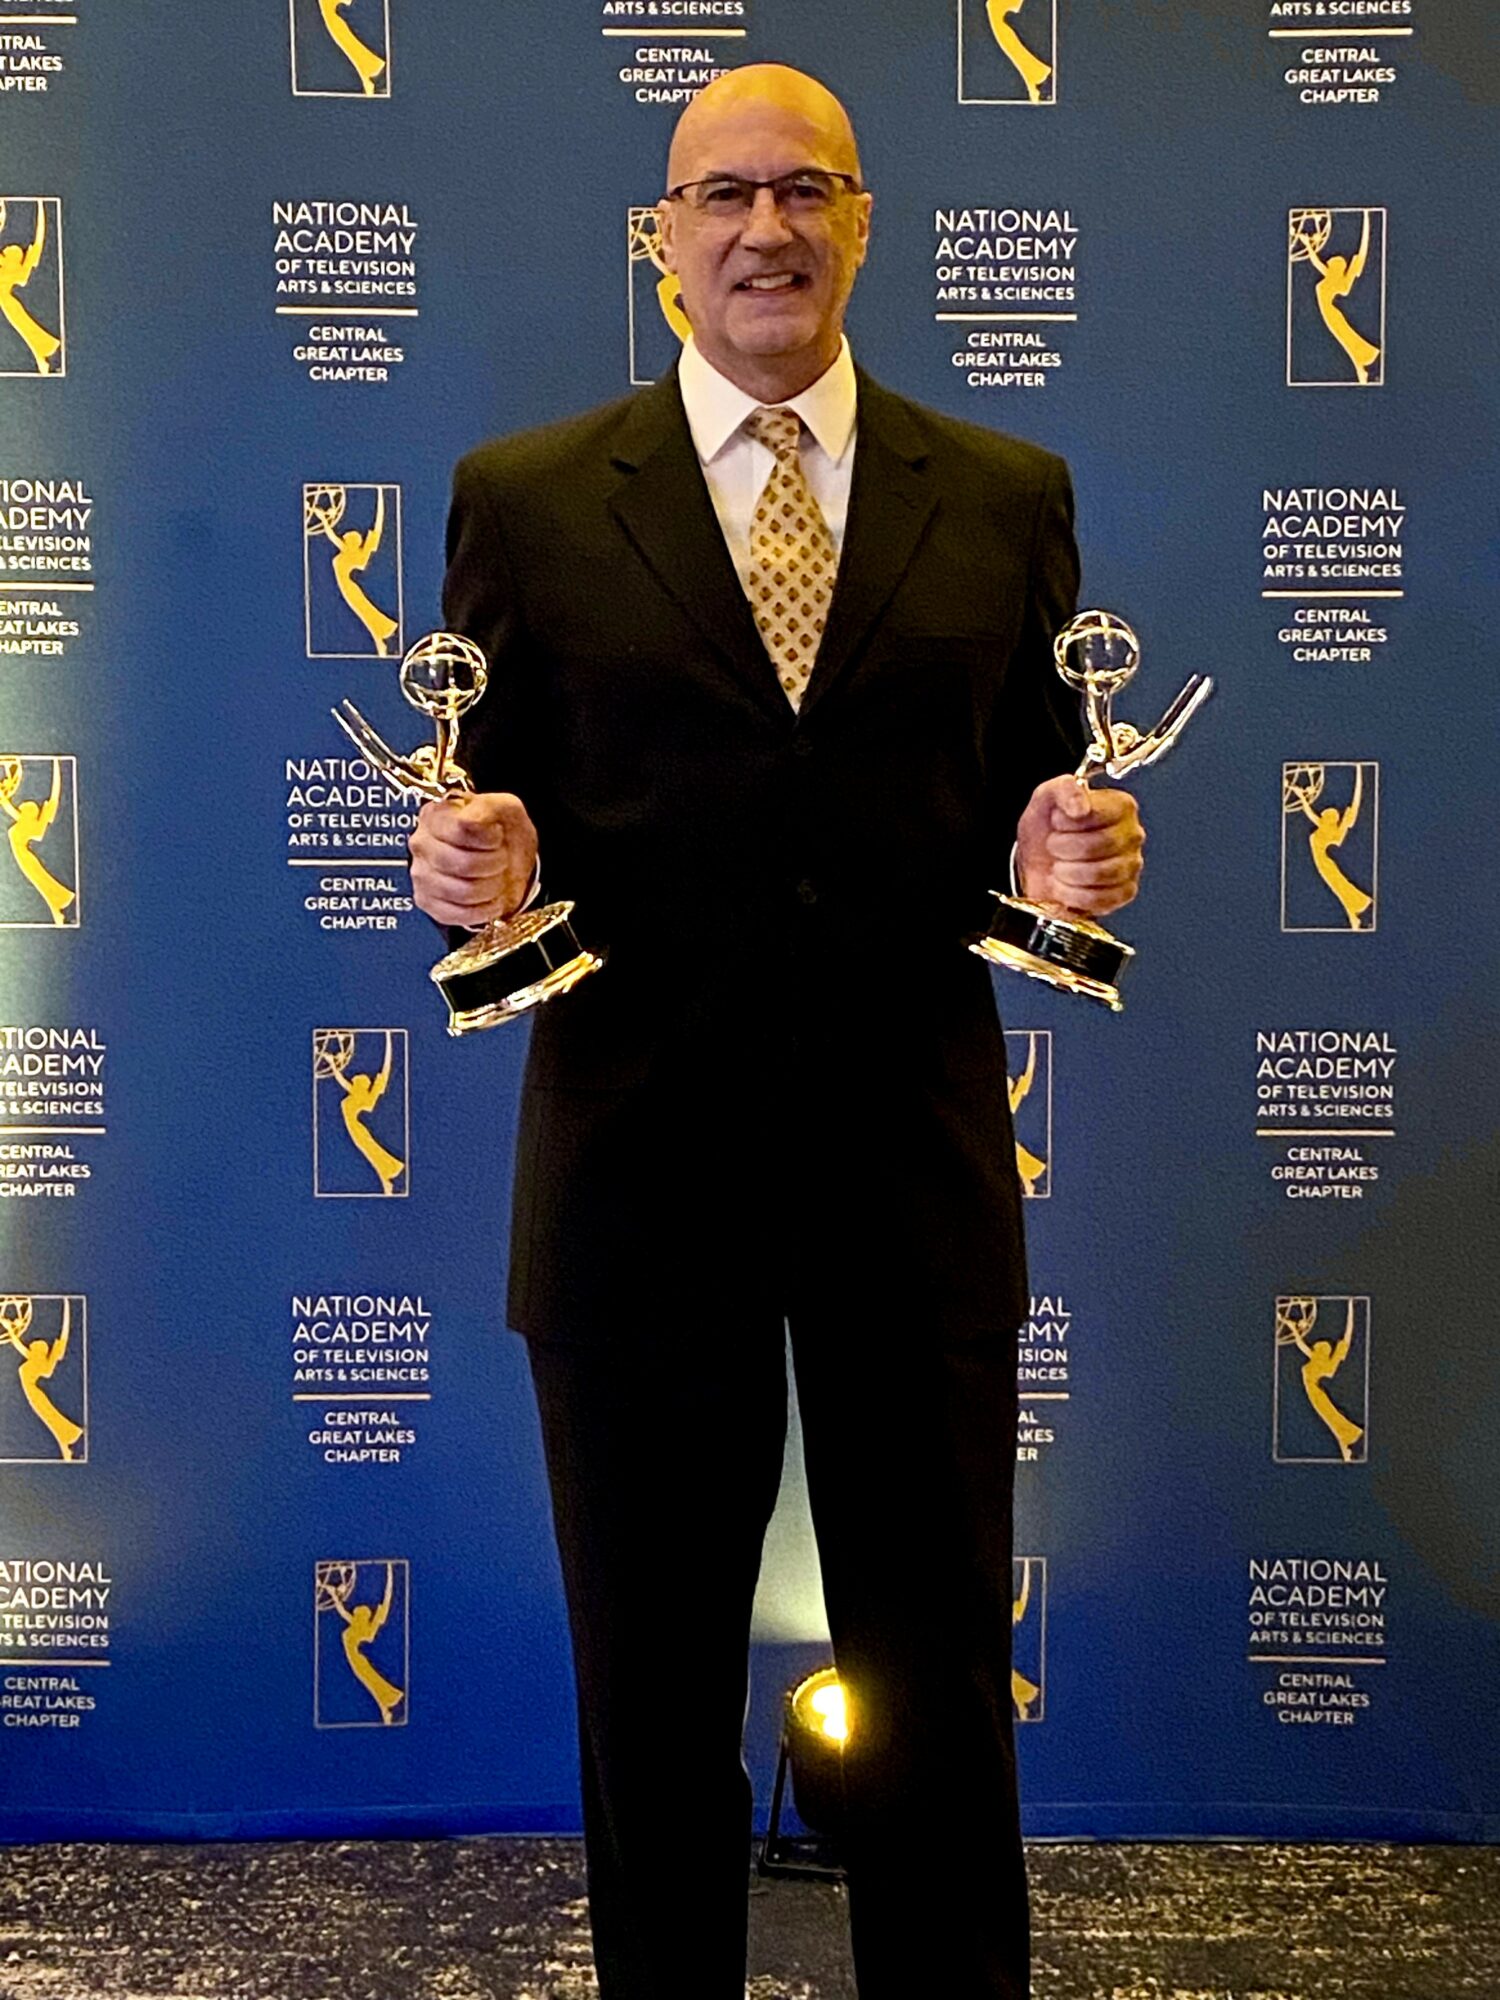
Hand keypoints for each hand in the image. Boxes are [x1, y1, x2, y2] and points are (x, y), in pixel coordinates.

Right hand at [408, 793, 537, 927]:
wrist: (507, 860)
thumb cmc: (502, 833)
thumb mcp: (503, 808)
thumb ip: (487, 808)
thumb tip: (467, 820)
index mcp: (435, 815)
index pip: (462, 830)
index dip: (489, 838)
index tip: (498, 836)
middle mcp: (421, 844)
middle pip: (463, 864)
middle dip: (494, 864)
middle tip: (501, 859)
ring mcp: (421, 875)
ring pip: (463, 891)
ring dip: (492, 887)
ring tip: (495, 878)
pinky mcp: (427, 902)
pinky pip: (458, 915)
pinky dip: (484, 910)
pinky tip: (490, 899)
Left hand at [1015, 775, 1143, 916]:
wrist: (1039, 862)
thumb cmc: (1047, 829)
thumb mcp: (1045, 798)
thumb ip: (1064, 789)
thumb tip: (1081, 806)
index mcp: (1120, 805)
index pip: (1097, 814)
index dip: (1067, 822)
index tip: (1056, 822)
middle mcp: (1132, 834)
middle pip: (1099, 845)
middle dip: (1063, 848)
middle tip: (1054, 845)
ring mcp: (1131, 865)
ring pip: (1100, 874)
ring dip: (1066, 873)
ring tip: (1059, 866)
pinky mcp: (1125, 893)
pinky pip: (1100, 899)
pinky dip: (1072, 895)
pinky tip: (1065, 885)